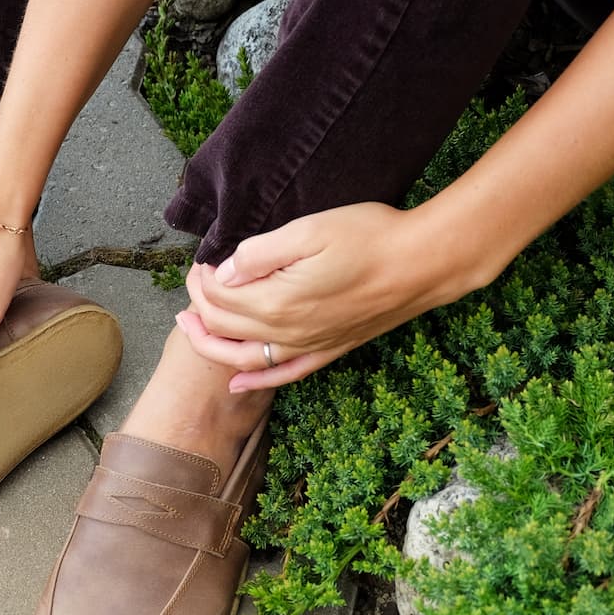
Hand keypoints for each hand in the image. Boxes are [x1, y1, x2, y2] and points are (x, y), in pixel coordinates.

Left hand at [177, 202, 459, 391]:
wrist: (423, 263)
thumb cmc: (369, 237)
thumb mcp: (308, 230)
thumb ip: (259, 254)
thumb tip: (225, 273)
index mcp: (276, 301)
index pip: (219, 297)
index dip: (202, 278)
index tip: (201, 261)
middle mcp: (287, 332)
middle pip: (224, 327)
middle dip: (199, 304)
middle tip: (194, 280)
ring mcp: (308, 346)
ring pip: (243, 359)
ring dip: (210, 345)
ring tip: (190, 327)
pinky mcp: (328, 350)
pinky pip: (283, 375)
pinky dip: (254, 383)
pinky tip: (236, 384)